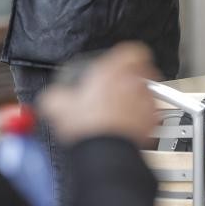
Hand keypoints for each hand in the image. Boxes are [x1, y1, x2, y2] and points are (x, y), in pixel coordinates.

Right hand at [38, 43, 159, 144]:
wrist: (106, 154)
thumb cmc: (88, 128)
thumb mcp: (58, 107)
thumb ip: (55, 97)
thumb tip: (51, 98)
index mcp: (113, 71)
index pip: (132, 51)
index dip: (128, 56)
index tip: (121, 64)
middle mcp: (133, 82)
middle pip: (143, 70)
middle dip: (132, 78)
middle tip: (119, 88)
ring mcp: (146, 101)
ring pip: (147, 92)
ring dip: (137, 98)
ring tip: (122, 110)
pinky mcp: (153, 121)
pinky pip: (151, 113)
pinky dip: (142, 117)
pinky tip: (127, 126)